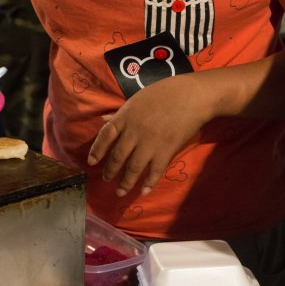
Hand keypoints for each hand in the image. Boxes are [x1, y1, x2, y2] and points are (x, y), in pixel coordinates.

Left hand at [87, 74, 213, 196]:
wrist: (193, 95)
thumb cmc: (164, 93)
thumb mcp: (137, 99)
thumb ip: (120, 113)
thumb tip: (103, 120)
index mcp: (125, 117)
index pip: (105, 136)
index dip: (97, 150)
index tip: (91, 162)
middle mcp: (134, 132)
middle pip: (117, 156)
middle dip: (110, 170)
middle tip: (106, 179)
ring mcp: (150, 142)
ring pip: (133, 168)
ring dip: (125, 182)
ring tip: (120, 192)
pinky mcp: (167, 150)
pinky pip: (155, 171)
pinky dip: (148, 183)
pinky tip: (143, 192)